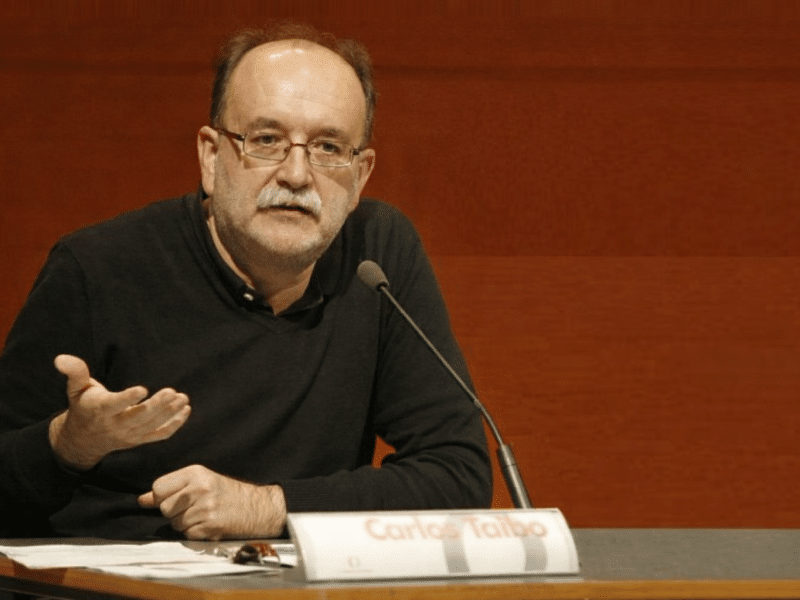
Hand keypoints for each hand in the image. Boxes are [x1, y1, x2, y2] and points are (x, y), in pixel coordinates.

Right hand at [48, 354, 190, 469]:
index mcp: (99, 411)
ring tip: (182, 398)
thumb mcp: (76, 388)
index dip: (128, 398)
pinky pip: (159, 435)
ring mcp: (129, 435)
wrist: (83, 439)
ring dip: (169, 413)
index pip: (114, 406)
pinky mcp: (139, 440)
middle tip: (171, 391)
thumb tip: (60, 358)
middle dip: (156, 406)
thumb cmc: (84, 406)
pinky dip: (174, 425)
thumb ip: (74, 371)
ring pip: (151, 427)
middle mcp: (115, 425)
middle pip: (138, 418)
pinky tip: (185, 410)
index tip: (143, 389)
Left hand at [137, 465, 286, 539]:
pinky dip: (194, 532)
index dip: (162, 496)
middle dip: (174, 511)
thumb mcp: (200, 481)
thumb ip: (171, 489)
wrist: (256, 507)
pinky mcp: (209, 528)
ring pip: (174, 523)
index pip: (159, 487)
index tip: (174, 497)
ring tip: (202, 515)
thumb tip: (142, 500)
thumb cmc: (225, 492)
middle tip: (192, 507)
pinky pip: (187, 534)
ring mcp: (205, 509)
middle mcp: (200, 489)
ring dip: (184, 523)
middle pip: (164, 508)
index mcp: (196, 473)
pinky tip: (207, 524)